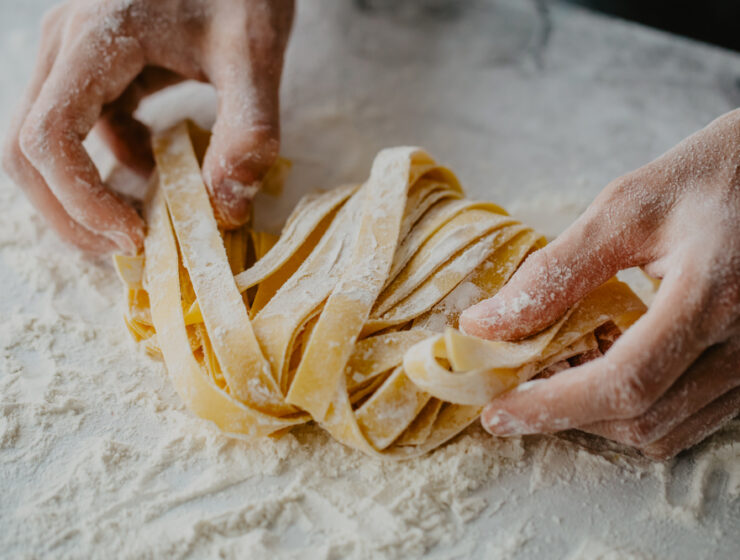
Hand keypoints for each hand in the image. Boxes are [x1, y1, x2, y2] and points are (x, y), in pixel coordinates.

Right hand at [2, 0, 293, 253]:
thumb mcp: (254, 53)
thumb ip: (248, 129)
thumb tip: (227, 209)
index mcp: (96, 39)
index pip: (49, 137)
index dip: (80, 201)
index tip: (136, 235)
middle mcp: (67, 46)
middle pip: (26, 149)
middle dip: (69, 212)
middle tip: (127, 246)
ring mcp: (73, 56)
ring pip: (44, 143)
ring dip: (82, 194)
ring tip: (141, 222)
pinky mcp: (92, 66)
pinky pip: (77, 128)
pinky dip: (106, 163)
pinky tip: (153, 168)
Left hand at [460, 109, 739, 459]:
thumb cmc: (709, 178)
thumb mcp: (626, 208)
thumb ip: (556, 270)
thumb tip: (484, 323)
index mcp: (712, 296)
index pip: (625, 382)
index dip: (554, 406)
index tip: (498, 413)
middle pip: (643, 418)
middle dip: (566, 415)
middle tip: (513, 392)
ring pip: (665, 430)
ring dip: (598, 418)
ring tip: (551, 379)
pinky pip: (688, 416)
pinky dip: (633, 409)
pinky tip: (599, 372)